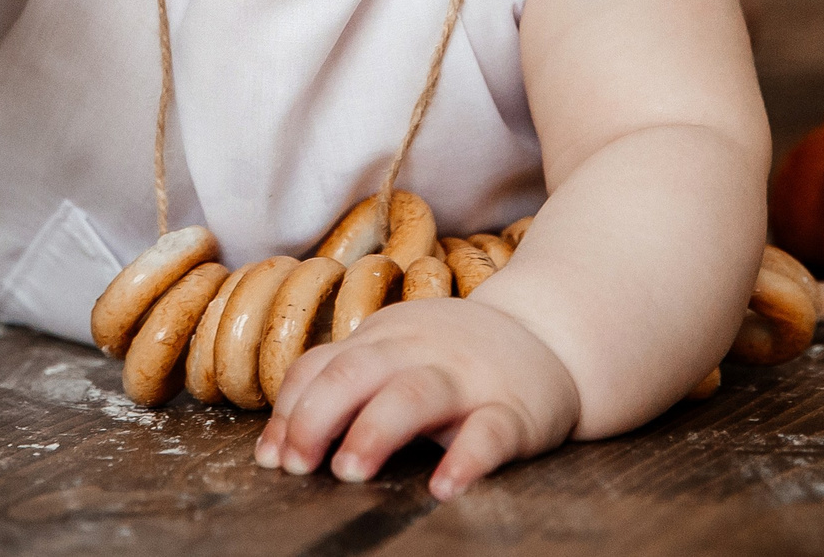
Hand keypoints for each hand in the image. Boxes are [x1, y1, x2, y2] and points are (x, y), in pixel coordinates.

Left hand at [256, 292, 579, 499]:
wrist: (551, 335)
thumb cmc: (454, 358)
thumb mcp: (397, 353)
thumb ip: (344, 385)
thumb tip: (276, 446)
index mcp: (385, 337)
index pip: (323, 365)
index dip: (292, 410)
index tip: (272, 456)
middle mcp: (421, 350)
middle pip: (356, 372)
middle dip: (317, 416)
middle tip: (296, 465)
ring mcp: (468, 377)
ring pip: (415, 395)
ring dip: (375, 431)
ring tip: (349, 470)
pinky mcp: (514, 410)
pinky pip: (489, 432)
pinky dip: (465, 460)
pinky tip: (443, 487)